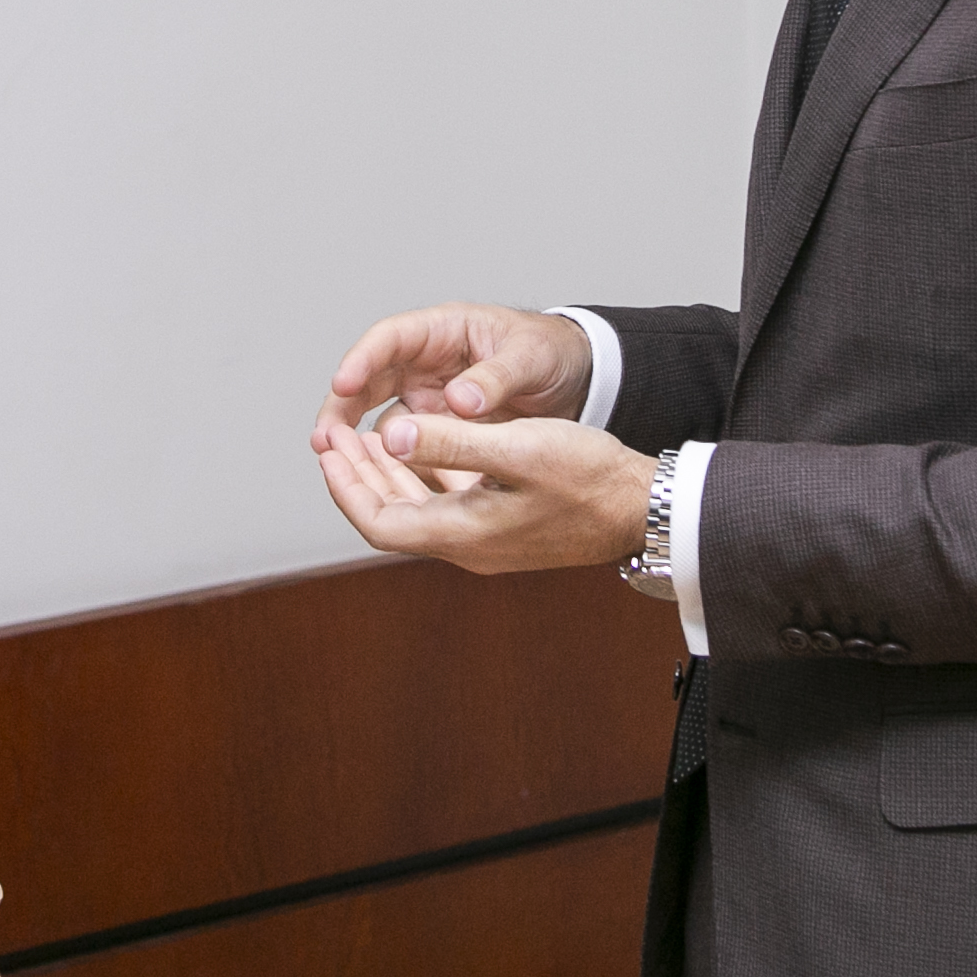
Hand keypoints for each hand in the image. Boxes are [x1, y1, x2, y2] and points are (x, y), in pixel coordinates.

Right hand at [310, 302, 593, 456]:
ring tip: (339, 464)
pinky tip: (381, 481)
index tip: (343, 384)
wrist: (578, 380)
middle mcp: (426, 362)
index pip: (389, 339)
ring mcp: (429, 395)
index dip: (361, 359)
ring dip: (357, 438)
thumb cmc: (551, 353)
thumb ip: (495, 378)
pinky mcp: (439, 426)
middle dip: (341, 407)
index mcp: (443, 331)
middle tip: (324, 438)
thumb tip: (460, 400)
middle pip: (368, 379)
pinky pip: (408, 443)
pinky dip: (393, 460)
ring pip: (379, 415)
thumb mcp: (529, 358)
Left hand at [315, 408, 651, 575]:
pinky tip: (425, 443)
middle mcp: (469, 544)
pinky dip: (426, 473)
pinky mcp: (505, 525)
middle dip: (359, 475)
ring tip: (367, 435)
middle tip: (336, 436)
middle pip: (393, 516)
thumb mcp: (518, 448)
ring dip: (390, 472)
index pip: (379, 521)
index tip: (330, 450)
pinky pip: (449, 501)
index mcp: (464, 532)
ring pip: (419, 507)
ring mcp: (488, 538)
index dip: (346, 487)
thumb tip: (391, 432)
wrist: (646, 508)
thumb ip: (451, 441)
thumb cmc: (590, 478)